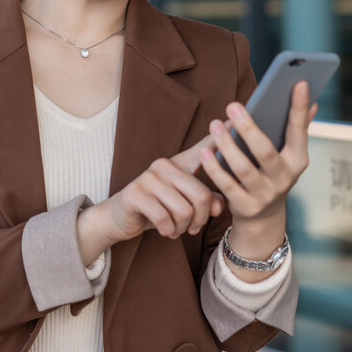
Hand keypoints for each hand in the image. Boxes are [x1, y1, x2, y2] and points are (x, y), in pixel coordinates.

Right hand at [77, 133, 224, 264]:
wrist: (119, 218)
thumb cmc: (157, 209)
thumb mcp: (184, 206)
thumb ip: (205, 202)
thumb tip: (219, 206)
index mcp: (178, 164)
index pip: (202, 149)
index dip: (218, 137)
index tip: (232, 120)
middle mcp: (163, 166)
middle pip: (201, 195)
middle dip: (200, 219)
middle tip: (192, 228)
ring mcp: (148, 178)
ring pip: (184, 211)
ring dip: (182, 228)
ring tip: (176, 229)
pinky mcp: (135, 193)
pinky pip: (165, 219)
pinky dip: (168, 231)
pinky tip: (164, 230)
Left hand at [199, 81, 316, 225]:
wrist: (264, 217)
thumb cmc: (272, 173)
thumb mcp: (288, 155)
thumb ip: (296, 129)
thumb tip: (311, 102)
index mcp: (297, 160)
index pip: (299, 131)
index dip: (298, 108)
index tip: (298, 82)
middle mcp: (284, 178)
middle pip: (265, 151)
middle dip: (248, 128)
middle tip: (232, 105)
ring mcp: (265, 194)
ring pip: (243, 169)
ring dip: (227, 145)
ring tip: (214, 124)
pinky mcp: (245, 206)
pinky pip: (227, 185)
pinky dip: (214, 168)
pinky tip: (204, 151)